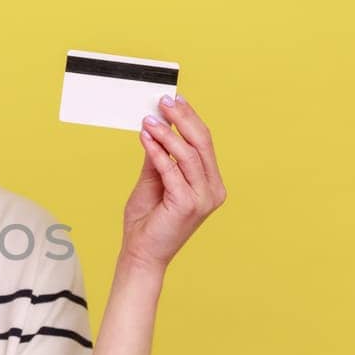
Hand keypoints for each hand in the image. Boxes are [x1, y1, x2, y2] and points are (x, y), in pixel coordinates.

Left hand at [120, 95, 226, 272]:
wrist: (141, 254)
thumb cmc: (147, 221)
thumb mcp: (153, 181)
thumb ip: (159, 156)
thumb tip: (157, 127)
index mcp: (210, 183)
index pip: (204, 143)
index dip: (190, 118)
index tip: (174, 100)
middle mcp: (213, 190)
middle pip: (201, 143)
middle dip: (182, 118)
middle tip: (164, 101)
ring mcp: (203, 198)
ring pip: (188, 154)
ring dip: (167, 133)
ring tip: (149, 120)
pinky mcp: (188, 204)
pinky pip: (172, 170)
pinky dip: (158, 152)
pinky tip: (146, 138)